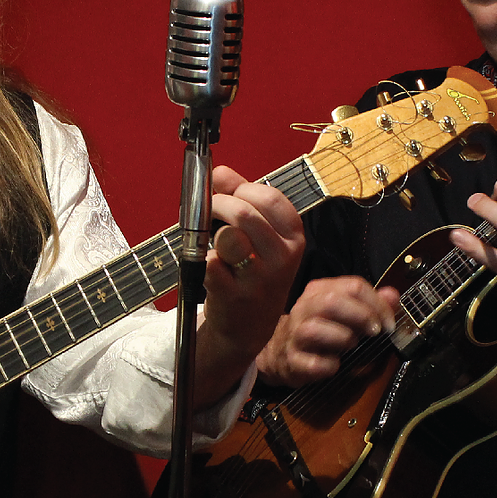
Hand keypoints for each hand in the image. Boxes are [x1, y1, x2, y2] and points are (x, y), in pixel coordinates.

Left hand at [192, 165, 305, 405]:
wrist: (249, 325)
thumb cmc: (252, 272)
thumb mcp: (261, 236)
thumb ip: (242, 198)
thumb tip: (220, 172)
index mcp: (294, 237)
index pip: (269, 197)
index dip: (242, 190)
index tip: (231, 195)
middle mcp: (282, 257)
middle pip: (243, 212)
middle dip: (218, 204)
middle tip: (211, 211)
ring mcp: (259, 278)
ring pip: (226, 235)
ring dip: (210, 231)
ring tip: (211, 239)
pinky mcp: (234, 294)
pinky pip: (208, 260)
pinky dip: (202, 259)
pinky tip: (211, 267)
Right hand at [256, 276, 399, 386]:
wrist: (279, 353)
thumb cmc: (319, 329)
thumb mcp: (344, 312)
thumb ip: (370, 303)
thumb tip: (392, 295)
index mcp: (319, 291)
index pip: (353, 286)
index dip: (377, 304)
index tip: (388, 323)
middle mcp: (304, 308)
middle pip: (332, 302)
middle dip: (361, 316)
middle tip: (375, 331)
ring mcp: (295, 334)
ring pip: (315, 329)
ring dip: (342, 338)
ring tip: (352, 345)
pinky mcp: (291, 360)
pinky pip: (310, 363)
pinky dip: (328, 365)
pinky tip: (336, 365)